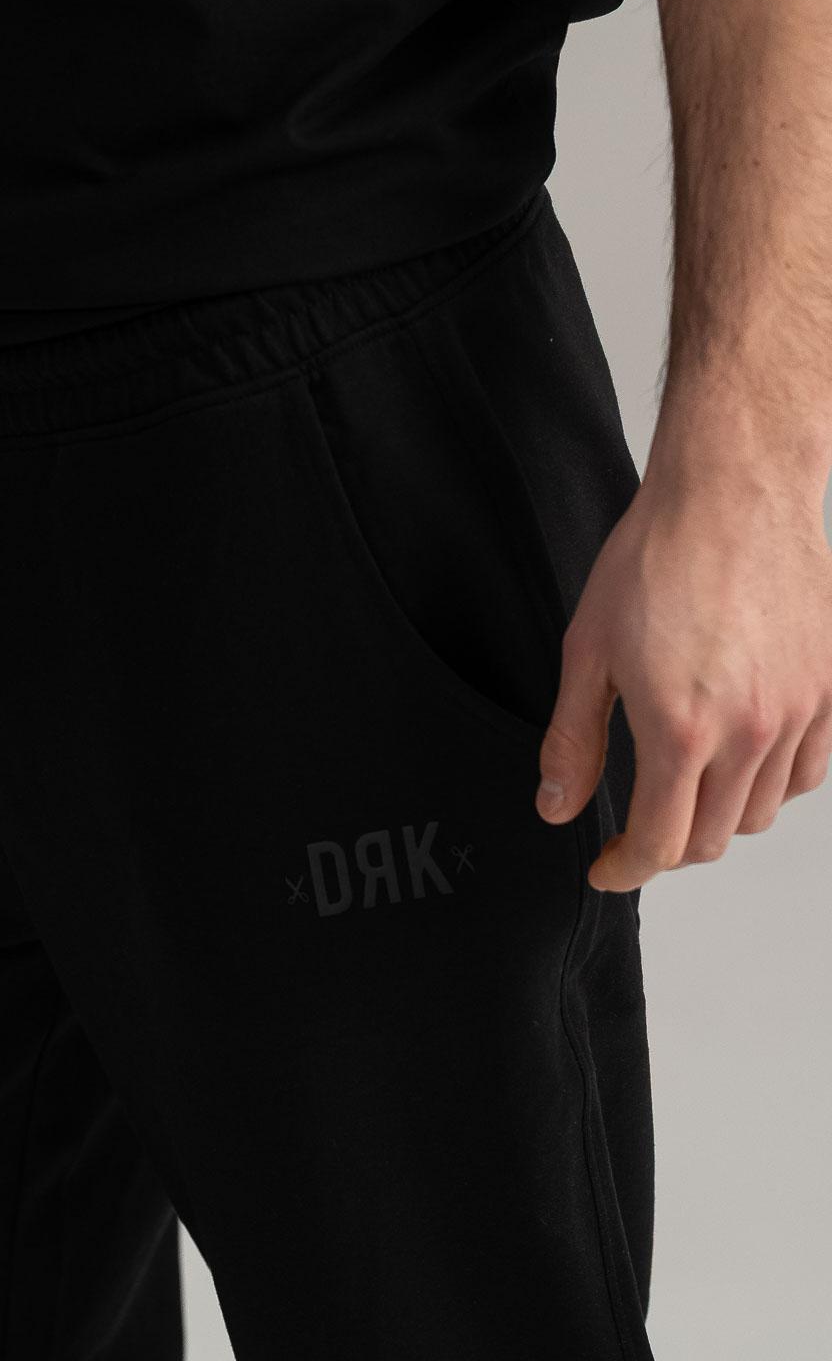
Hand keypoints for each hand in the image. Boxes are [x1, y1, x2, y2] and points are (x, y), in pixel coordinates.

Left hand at [534, 453, 831, 890]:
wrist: (733, 490)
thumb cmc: (656, 557)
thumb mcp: (587, 652)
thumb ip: (572, 740)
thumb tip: (556, 806)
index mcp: (681, 729)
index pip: (661, 845)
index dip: (626, 869)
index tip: (606, 866)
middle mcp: (750, 732)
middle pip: (710, 839)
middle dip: (665, 847)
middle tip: (635, 826)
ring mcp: (799, 712)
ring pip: (760, 812)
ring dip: (716, 816)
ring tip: (683, 785)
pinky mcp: (831, 689)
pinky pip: (807, 772)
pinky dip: (771, 784)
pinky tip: (738, 758)